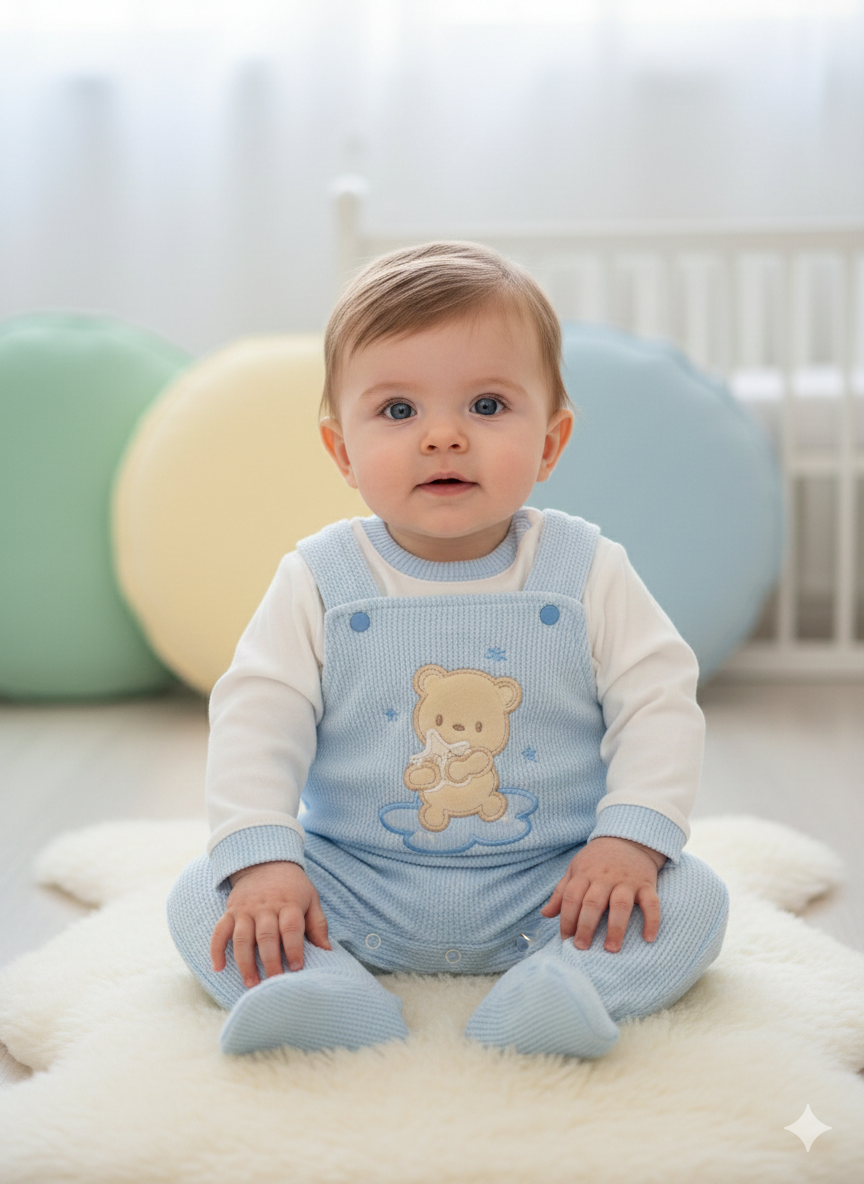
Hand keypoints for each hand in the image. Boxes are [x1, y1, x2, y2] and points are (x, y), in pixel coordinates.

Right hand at [210, 861, 330, 986]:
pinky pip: (219, 931)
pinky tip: (218, 968)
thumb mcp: (311, 898)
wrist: (266, 862)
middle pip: (266, 936)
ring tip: (251, 983)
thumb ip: (318, 925)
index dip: (294, 949)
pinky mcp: (230, 911)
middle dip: (270, 962)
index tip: (296, 968)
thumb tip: (327, 952)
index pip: (290, 929)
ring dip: (245, 962)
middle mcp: (266, 907)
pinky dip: (216, 949)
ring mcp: (245, 910)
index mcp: (289, 904)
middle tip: (275, 983)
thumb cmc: (293, 887)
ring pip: (242, 938)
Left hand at [541, 836, 665, 952]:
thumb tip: (546, 914)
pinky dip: (652, 920)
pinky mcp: (646, 884)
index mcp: (584, 874)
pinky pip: (651, 903)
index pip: (571, 898)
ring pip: (620, 904)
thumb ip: (561, 892)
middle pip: (593, 903)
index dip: (566, 919)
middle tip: (581, 948)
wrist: (628, 838)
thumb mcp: (576, 869)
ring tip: (611, 949)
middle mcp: (604, 877)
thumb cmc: (597, 860)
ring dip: (615, 928)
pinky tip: (648, 938)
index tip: (565, 939)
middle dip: (585, 927)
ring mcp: (626, 881)